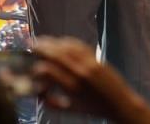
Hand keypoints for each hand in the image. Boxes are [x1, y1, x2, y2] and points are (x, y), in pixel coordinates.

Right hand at [31, 36, 149, 123]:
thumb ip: (53, 103)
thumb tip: (38, 94)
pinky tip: (60, 40)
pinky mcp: (96, 58)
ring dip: (52, 42)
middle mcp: (79, 73)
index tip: (31, 68)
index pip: (48, 71)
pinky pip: (79, 45)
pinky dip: (67, 41)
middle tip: (30, 44)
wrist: (119, 103)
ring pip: (66, 47)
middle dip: (41, 47)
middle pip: (56, 54)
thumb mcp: (71, 109)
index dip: (36, 67)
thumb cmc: (95, 108)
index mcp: (71, 88)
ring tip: (41, 40)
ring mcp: (89, 63)